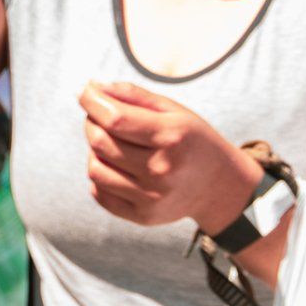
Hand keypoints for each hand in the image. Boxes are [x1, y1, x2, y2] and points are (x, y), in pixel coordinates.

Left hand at [79, 81, 259, 230]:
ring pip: (95, 169)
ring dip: (94, 151)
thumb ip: (134, 96)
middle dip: (92, 123)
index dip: (92, 102)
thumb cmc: (191, 140)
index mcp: (171, 137)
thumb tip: (94, 88)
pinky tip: (114, 166)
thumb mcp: (174, 110)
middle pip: (100, 142)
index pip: (115, 119)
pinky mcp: (143, 216)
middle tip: (99, 117)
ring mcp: (152, 197)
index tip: (86, 92)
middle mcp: (161, 170)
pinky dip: (99, 176)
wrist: (220, 186)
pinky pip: (100, 194)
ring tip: (110, 143)